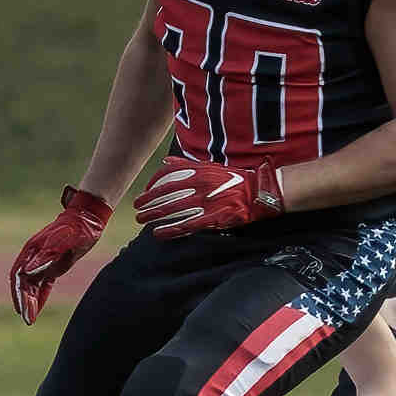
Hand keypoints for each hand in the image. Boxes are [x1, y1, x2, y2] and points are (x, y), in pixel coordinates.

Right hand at [8, 186, 111, 324]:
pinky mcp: (52, 266)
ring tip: (30, 319)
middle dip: (24, 302)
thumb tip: (26, 272)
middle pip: (24, 283)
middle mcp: (33, 257)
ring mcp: (42, 262)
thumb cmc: (75, 230)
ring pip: (32, 286)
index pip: (19, 276)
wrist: (87, 220)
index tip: (21, 309)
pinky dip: (40, 297)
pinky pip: (43, 284)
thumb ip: (44, 258)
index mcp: (32, 251)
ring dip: (31, 302)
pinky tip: (38, 308)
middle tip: (27, 319)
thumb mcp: (61, 243)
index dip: (18, 293)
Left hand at [134, 154, 284, 236]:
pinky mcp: (213, 218)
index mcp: (198, 172)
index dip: (152, 186)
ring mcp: (206, 203)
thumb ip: (186, 164)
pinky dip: (170, 230)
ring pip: (173, 210)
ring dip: (154, 215)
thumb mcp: (210, 167)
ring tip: (142, 220)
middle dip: (148, 202)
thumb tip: (165, 161)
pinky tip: (158, 233)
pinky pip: (187, 225)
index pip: (167, 177)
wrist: (258, 192)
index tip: (143, 193)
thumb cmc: (233, 180)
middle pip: (166, 194)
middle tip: (137, 208)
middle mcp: (200, 186)